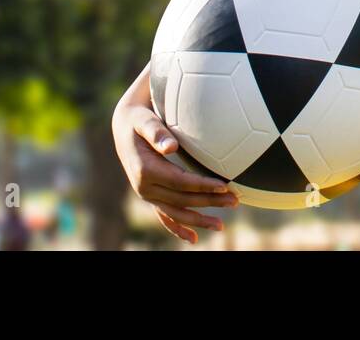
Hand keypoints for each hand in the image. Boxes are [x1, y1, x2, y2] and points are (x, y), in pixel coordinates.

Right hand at [112, 100, 238, 243]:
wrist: (123, 126)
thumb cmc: (138, 120)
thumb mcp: (144, 121)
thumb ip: (156, 132)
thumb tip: (170, 147)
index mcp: (145, 170)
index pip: (180, 181)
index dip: (202, 185)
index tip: (225, 185)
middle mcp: (144, 187)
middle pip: (182, 199)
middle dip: (210, 201)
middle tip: (236, 200)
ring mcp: (147, 195)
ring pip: (176, 212)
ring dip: (199, 220)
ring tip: (221, 225)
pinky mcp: (150, 197)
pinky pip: (165, 217)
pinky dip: (178, 228)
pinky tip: (194, 238)